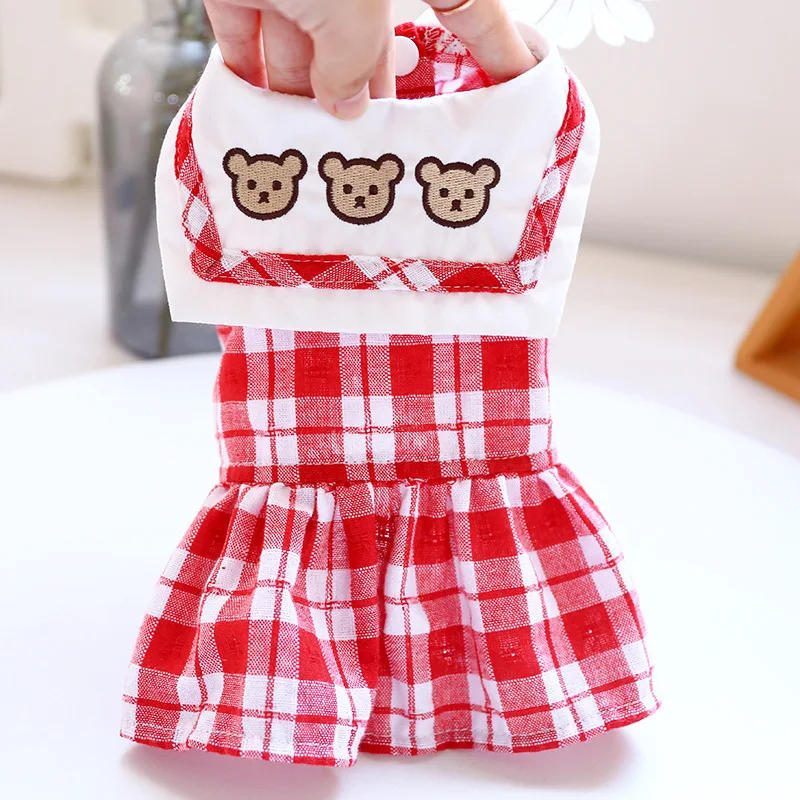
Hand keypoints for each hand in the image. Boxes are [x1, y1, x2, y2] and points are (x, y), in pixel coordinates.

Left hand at [203, 0, 536, 118]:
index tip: (519, 79)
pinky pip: (243, 28)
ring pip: (302, 43)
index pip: (464, 7)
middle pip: (368, 43)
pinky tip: (251, 108)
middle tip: (369, 146)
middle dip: (364, 95)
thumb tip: (347, 106)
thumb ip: (356, 65)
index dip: (496, 45)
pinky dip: (243, 68)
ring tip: (300, 146)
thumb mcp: (351, 9)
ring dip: (297, 96)